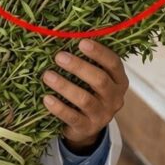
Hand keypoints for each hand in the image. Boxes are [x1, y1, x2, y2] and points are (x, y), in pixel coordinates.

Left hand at [42, 39, 128, 154]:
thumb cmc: (87, 92)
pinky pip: (72, 117)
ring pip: (85, 99)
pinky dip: (58, 107)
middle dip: (79, 67)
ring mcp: (102, 115)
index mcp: (119, 81)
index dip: (99, 52)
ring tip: (47, 75)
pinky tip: (46, 98)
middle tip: (59, 56)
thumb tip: (63, 36)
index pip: (114, 64)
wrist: (86, 127)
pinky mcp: (87, 128)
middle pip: (100, 80)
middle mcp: (114, 98)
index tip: (81, 42)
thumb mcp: (92, 78)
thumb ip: (87, 62)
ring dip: (64, 86)